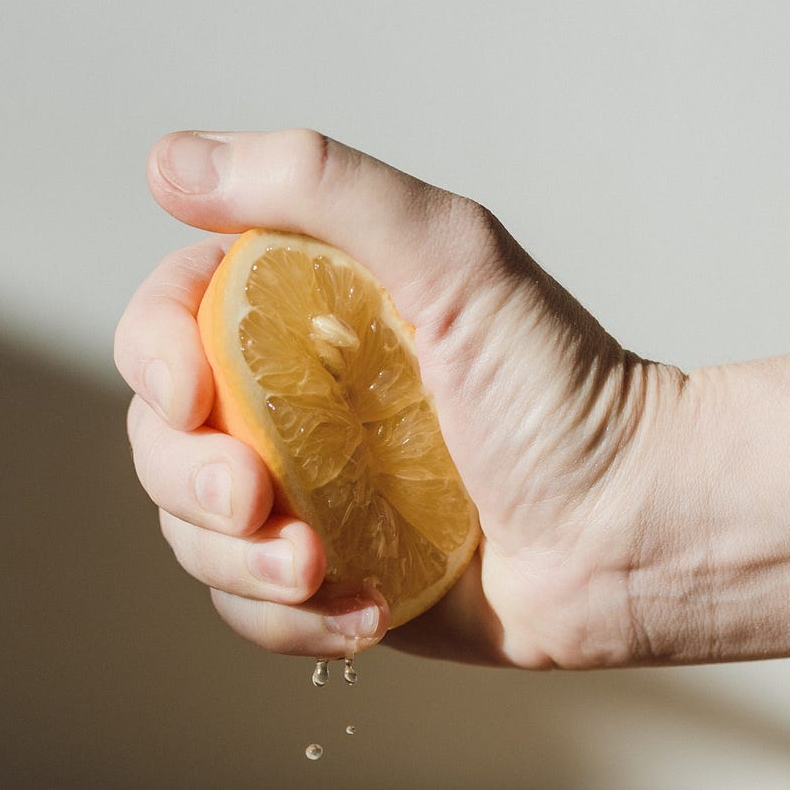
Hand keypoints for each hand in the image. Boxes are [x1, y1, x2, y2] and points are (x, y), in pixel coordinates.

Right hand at [114, 129, 677, 665]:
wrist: (637, 531)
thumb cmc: (565, 390)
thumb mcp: (450, 255)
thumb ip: (316, 187)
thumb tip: (169, 165)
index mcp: (304, 315)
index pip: (169, 323)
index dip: (152, 358)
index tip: (190, 389)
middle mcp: (293, 407)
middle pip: (161, 442)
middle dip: (191, 480)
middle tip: (258, 498)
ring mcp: (310, 502)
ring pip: (194, 540)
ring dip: (238, 565)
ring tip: (319, 569)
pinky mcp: (335, 588)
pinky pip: (252, 616)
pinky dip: (290, 624)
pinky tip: (366, 611)